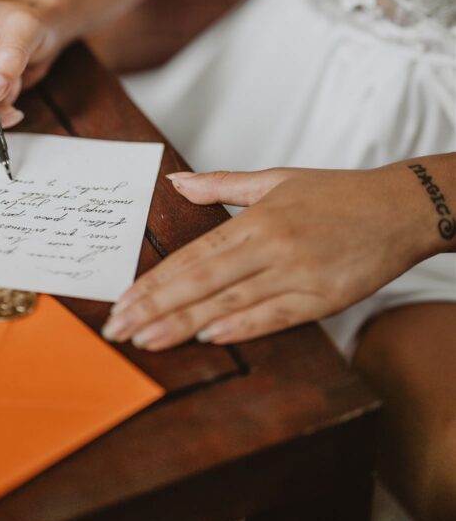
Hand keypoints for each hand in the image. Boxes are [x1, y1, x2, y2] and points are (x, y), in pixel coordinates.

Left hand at [102, 164, 432, 348]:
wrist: (401, 207)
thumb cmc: (337, 194)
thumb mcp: (277, 179)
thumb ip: (222, 185)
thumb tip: (175, 183)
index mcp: (257, 218)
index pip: (193, 254)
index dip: (155, 280)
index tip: (122, 300)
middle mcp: (272, 245)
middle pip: (202, 280)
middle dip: (155, 307)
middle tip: (118, 329)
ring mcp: (298, 272)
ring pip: (230, 301)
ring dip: (185, 323)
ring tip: (147, 341)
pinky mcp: (325, 297)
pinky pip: (276, 316)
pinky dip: (243, 327)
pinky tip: (210, 337)